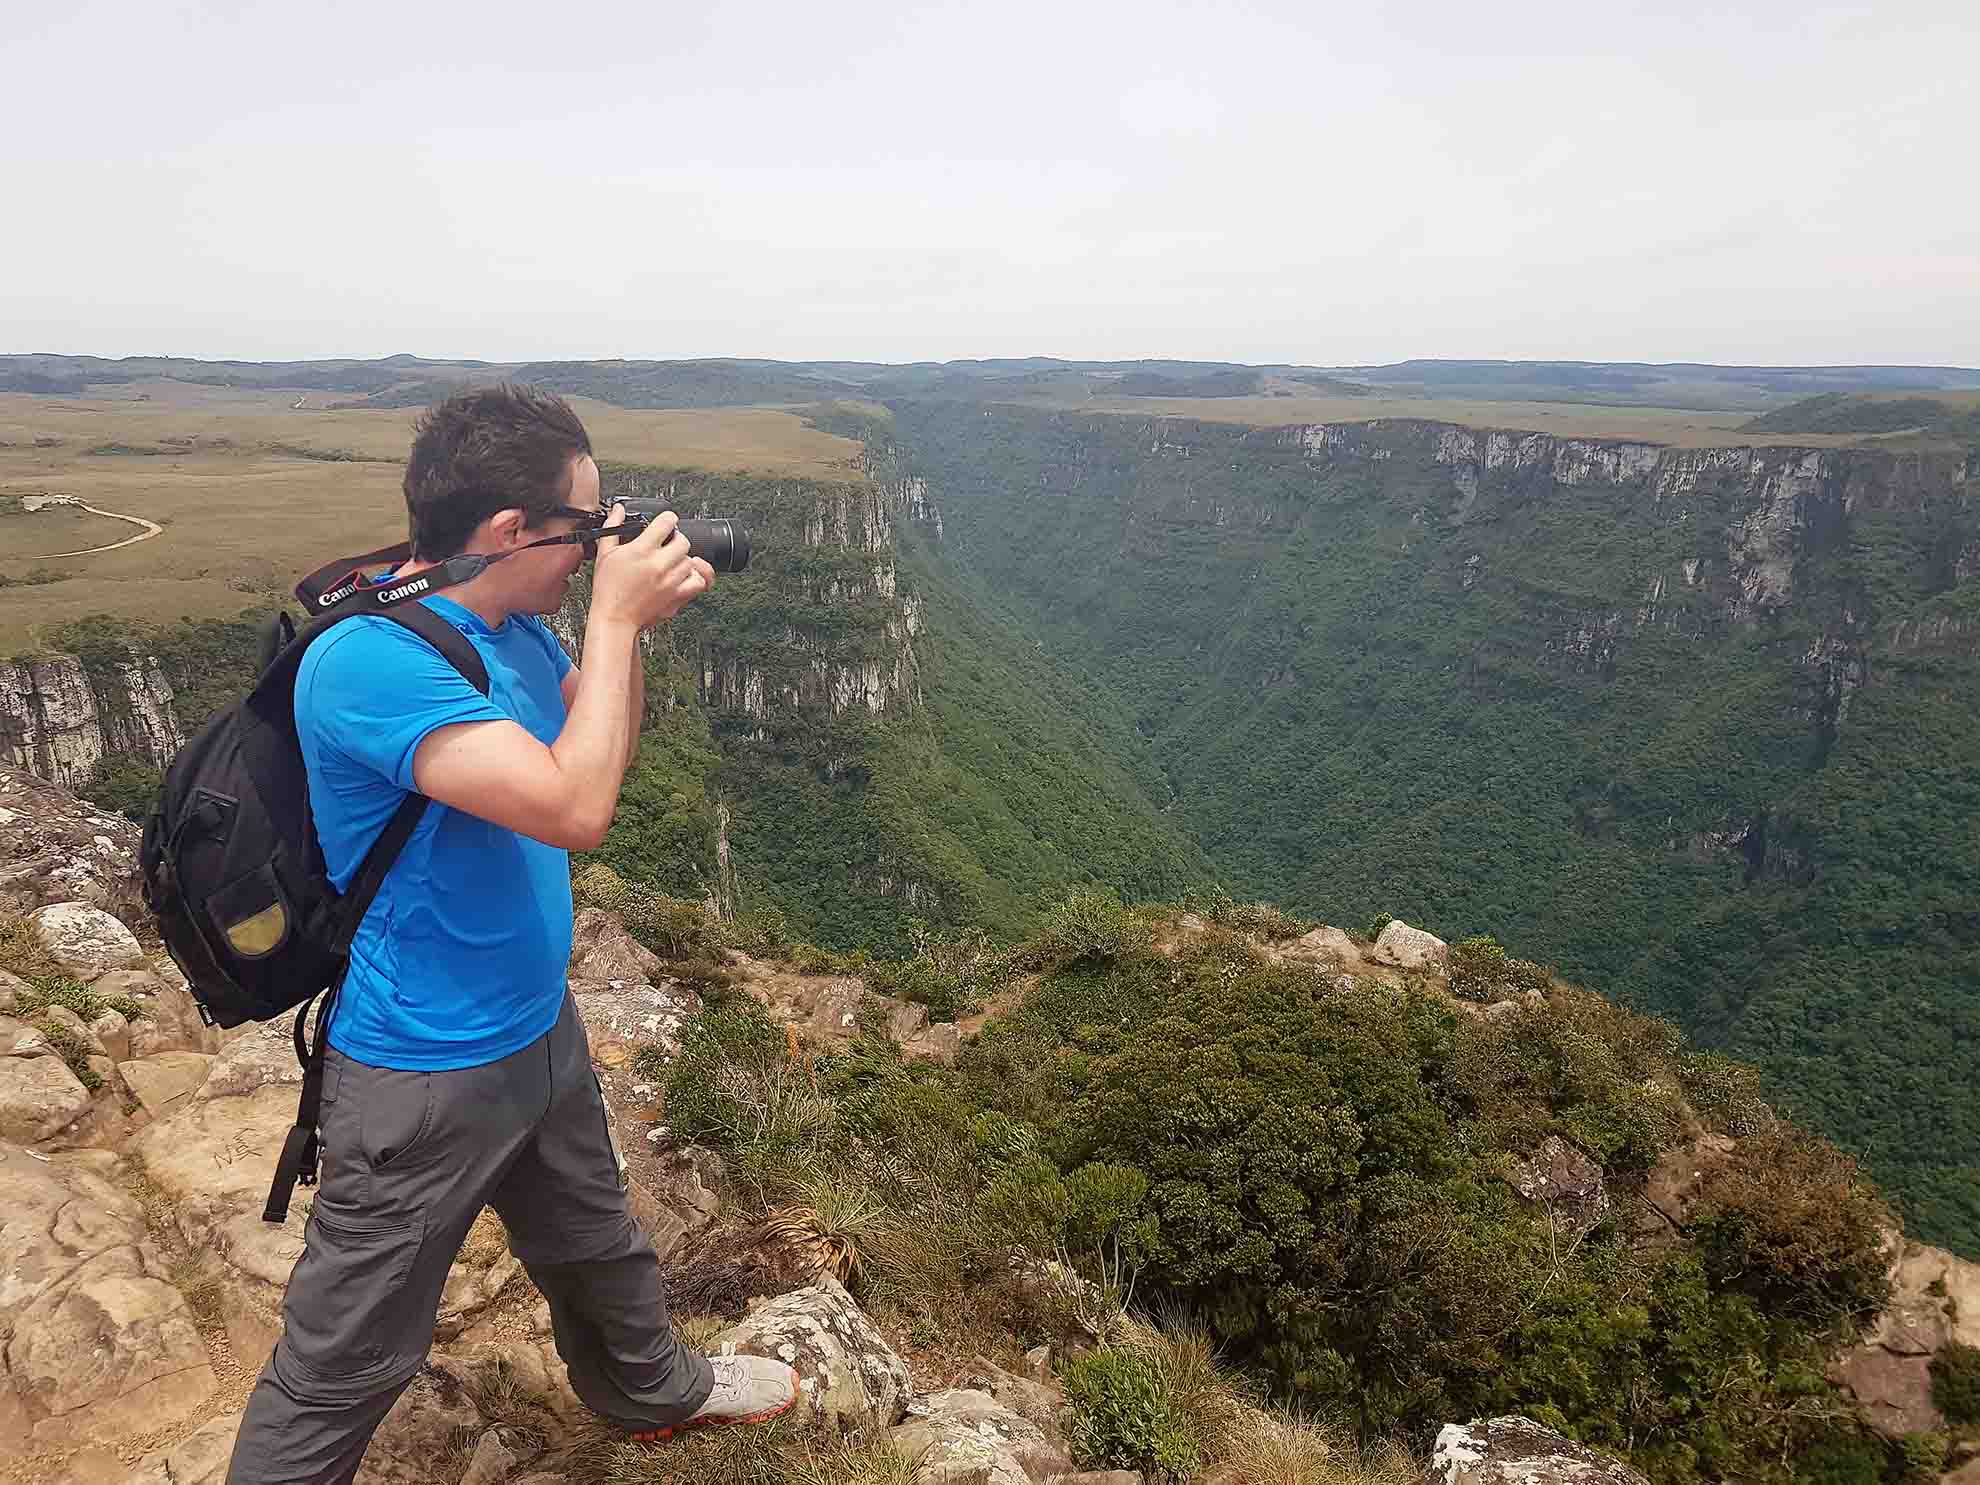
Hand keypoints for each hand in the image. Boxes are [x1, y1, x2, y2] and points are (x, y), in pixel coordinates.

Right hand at [589, 504, 715, 628]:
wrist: (615, 618)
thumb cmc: (608, 589)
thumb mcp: (605, 554)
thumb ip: (613, 527)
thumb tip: (619, 510)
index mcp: (641, 549)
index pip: (667, 522)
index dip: (668, 520)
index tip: (666, 523)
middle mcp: (659, 563)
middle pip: (683, 541)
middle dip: (675, 541)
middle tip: (666, 547)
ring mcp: (671, 580)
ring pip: (691, 560)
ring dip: (683, 560)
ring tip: (670, 564)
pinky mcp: (678, 595)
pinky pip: (699, 581)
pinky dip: (696, 577)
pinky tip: (684, 576)